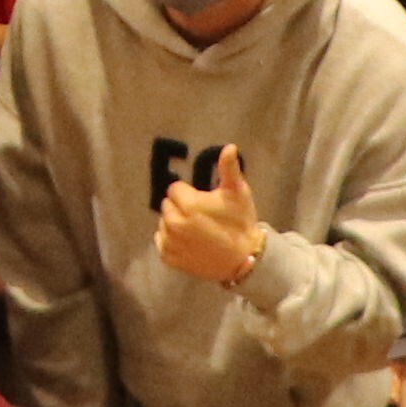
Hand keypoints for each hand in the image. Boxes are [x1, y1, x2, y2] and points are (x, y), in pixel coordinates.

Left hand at [154, 140, 268, 289]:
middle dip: (181, 207)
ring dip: (175, 223)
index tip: (203, 201)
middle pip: (168, 205)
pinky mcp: (169, 257)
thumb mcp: (238, 193)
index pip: (175, 189)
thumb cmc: (240, 223)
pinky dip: (171, 241)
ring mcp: (170, 242)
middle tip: (201, 215)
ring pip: (163, 223)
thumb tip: (229, 146)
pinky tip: (188, 242)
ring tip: (196, 230)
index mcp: (188, 204)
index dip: (189, 193)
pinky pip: (161, 242)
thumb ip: (229, 169)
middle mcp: (174, 223)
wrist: (244, 260)